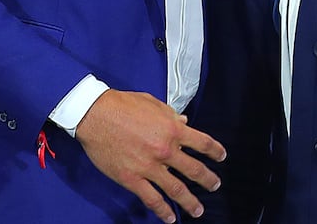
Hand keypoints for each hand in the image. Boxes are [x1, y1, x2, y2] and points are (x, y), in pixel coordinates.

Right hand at [75, 89, 226, 221]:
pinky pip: (151, 199)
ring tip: (198, 210)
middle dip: (208, 180)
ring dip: (191, 202)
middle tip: (215, 186)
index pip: (203, 143)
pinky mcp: (131, 178)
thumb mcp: (153, 104)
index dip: (215, 151)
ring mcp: (149, 167)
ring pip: (176, 190)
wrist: (95, 115)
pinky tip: (170, 218)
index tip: (221, 157)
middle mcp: (165, 150)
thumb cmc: (123, 105)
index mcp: (172, 129)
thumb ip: (171, 115)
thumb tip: (183, 122)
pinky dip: (163, 211)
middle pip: (194, 170)